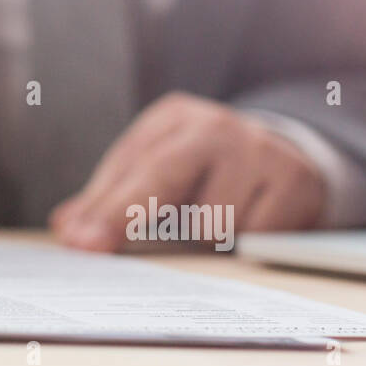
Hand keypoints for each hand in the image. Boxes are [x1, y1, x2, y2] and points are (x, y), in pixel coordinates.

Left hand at [49, 93, 326, 251]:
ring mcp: (260, 149)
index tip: (82, 243)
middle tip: (96, 248)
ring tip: (213, 218)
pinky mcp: (297, 180)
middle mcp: (216, 125)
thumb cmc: (201, 170)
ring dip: (205, 236)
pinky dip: (246, 242)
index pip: (132, 165)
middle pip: (164, 176)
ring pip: (213, 220)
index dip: (104, 208)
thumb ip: (108, 199)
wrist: (285, 155)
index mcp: (173, 118)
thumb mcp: (154, 169)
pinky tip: (250, 221)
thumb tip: (68, 230)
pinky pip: (256, 235)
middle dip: (127, 215)